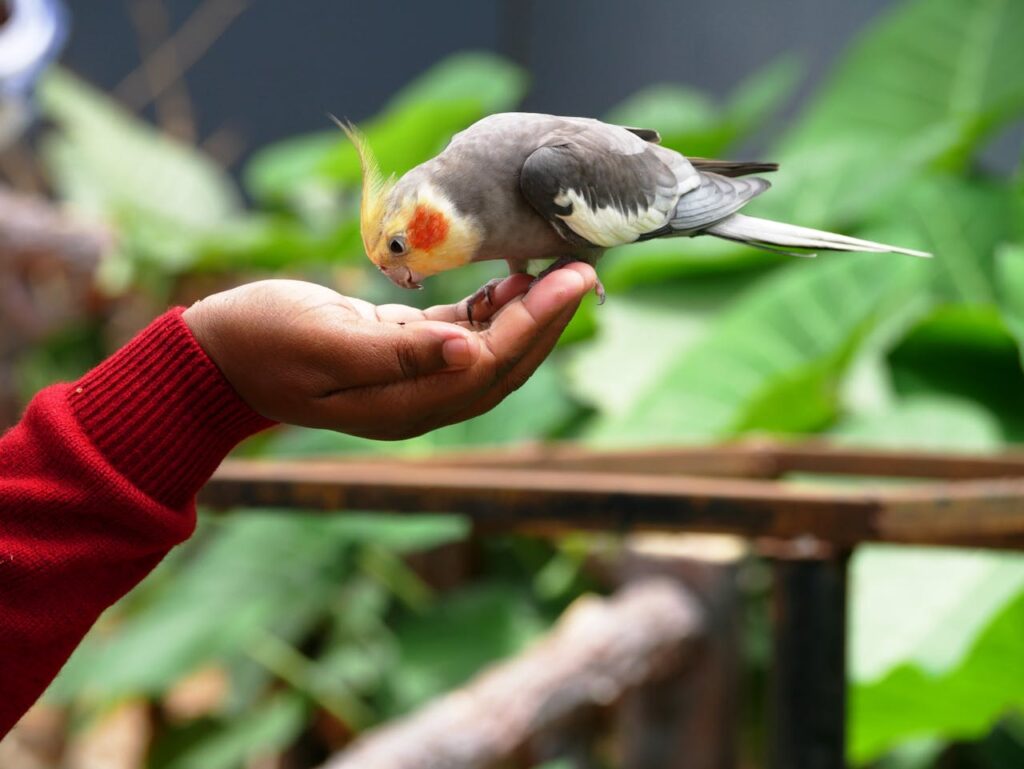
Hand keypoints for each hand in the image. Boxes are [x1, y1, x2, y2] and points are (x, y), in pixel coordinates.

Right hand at [182, 265, 595, 439]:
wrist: (217, 353)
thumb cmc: (262, 341)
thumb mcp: (326, 343)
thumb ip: (398, 354)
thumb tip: (471, 351)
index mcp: (405, 405)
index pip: (491, 367)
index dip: (537, 326)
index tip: (574, 281)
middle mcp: (418, 399)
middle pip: (503, 364)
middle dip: (548, 320)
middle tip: (585, 270)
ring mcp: (410, 379)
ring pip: (489, 349)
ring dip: (526, 313)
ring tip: (560, 269)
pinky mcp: (400, 352)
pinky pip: (461, 334)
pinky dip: (491, 309)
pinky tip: (511, 279)